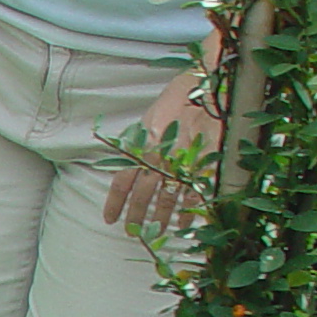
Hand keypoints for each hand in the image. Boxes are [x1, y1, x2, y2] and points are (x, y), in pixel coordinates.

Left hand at [103, 70, 219, 230]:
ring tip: (159, 231)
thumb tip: (132, 161)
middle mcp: (158, 158)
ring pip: (167, 198)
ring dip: (161, 217)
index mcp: (142, 147)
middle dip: (136, 217)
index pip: (122, 181)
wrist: (207, 84)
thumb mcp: (150, 118)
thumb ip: (141, 141)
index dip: (115, 202)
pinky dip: (190, 209)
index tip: (109, 219)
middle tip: (133, 232)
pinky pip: (194, 192)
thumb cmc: (177, 98)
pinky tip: (187, 221)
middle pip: (142, 196)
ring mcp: (181, 162)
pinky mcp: (203, 162)